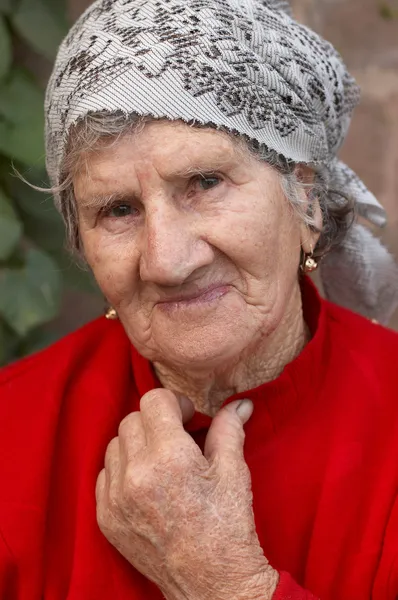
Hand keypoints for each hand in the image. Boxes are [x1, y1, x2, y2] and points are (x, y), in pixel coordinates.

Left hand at [96, 389, 278, 599]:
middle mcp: (136, 474)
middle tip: (177, 437)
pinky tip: (146, 482)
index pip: (153, 401)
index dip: (174, 402)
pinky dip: (122, 470)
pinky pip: (104, 474)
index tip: (187, 416)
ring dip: (137, 443)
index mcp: (170, 457)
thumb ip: (229, 429)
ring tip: (161, 460)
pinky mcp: (106, 518)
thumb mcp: (234, 472)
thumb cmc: (228, 526)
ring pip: (115, 444)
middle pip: (131, 419)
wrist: (212, 584)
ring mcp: (116, 498)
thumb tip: (240, 403)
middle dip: (156, 421)